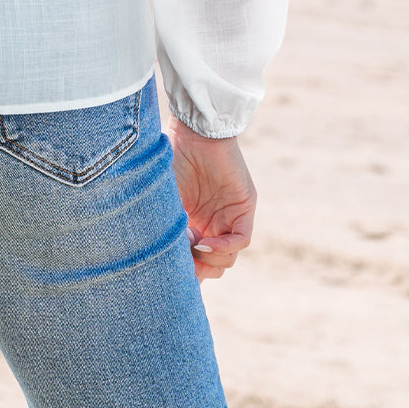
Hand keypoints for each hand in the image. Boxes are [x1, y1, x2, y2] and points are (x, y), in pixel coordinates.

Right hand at [167, 114, 255, 281]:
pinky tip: (206, 243)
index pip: (196, 260)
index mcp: (192, 222)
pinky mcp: (243, 207)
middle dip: (198, 270)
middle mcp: (211, 223)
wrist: (190, 131)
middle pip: (213, 265)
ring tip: (192, 244)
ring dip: (210, 260)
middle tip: (183, 264)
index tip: (169, 276)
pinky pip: (241, 239)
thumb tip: (167, 265)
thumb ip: (168, 230)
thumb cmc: (170, 160)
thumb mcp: (165, 202)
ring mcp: (228, 216)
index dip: (186, 273)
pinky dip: (224, 248)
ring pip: (228, 258)